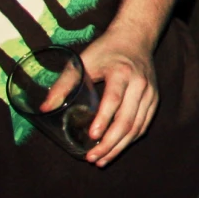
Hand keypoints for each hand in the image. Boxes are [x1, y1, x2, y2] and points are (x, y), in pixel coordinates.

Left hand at [42, 30, 159, 165]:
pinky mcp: (154, 99)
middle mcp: (140, 84)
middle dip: (109, 143)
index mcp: (122, 72)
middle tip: (92, 157)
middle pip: (127, 119)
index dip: (104, 119)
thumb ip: (64, 84)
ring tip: (101, 159)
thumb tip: (45, 109)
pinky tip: (116, 148)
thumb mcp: (83, 61)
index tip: (92, 136)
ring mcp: (150, 93)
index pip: (114, 99)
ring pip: (137, 127)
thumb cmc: (106, 50)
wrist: (135, 38)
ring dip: (120, 147)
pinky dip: (130, 140)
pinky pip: (144, 125)